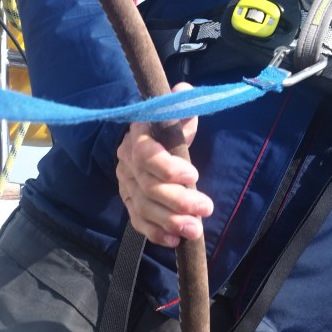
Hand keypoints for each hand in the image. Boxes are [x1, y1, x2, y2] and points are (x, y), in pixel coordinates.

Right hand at [116, 84, 213, 247]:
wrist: (148, 138)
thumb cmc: (168, 125)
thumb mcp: (176, 112)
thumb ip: (182, 105)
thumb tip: (183, 91)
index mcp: (138, 137)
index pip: (147, 156)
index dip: (169, 168)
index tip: (194, 175)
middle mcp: (126, 162)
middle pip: (149, 187)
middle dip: (178, 200)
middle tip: (206, 208)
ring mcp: (125, 185)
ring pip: (143, 208)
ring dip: (171, 221)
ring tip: (196, 230)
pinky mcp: (128, 202)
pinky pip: (137, 222)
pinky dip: (156, 233)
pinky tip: (176, 240)